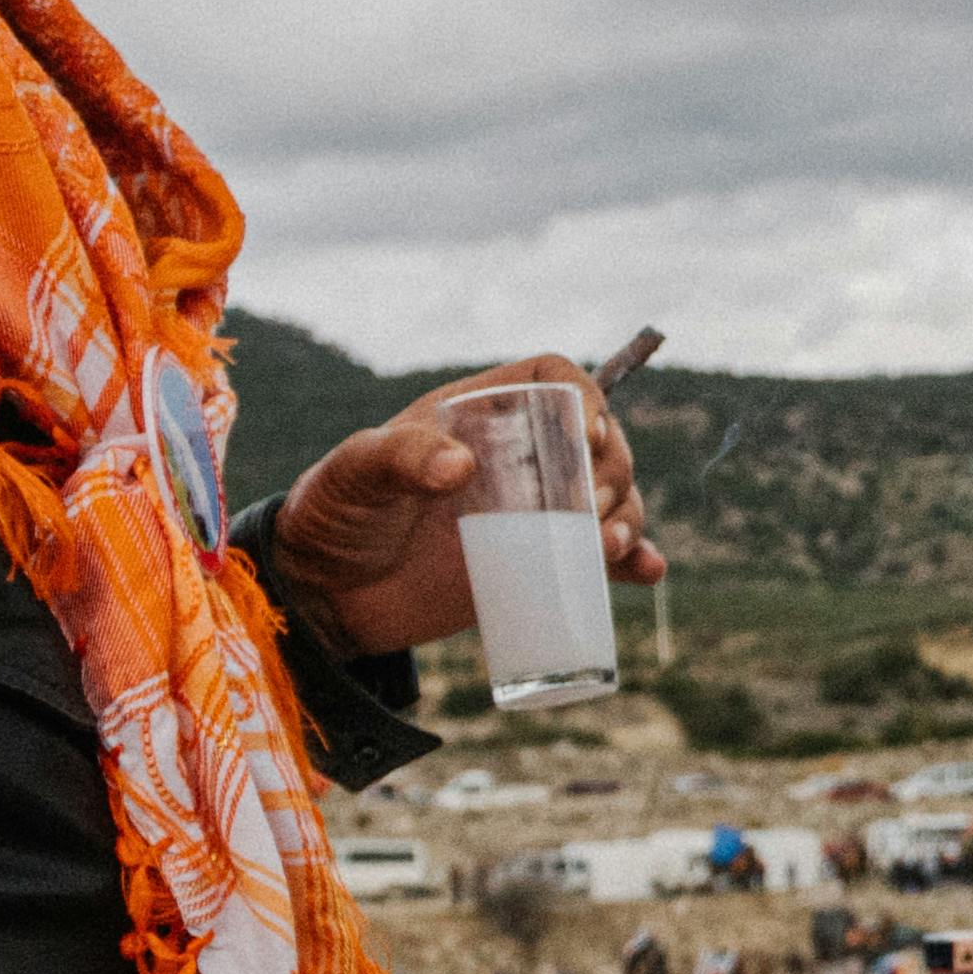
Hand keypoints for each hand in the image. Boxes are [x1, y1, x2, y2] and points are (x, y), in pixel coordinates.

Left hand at [262, 353, 670, 654]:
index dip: (584, 396)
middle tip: (592, 511)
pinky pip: (599, 558)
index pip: (553, 380)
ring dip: (629, 517)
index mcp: (479, 415)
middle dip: (614, 470)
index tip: (588, 435)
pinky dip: (632, 562)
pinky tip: (646, 571)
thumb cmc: (333, 514)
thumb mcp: (353, 474)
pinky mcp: (536, 563)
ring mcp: (532, 512)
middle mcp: (517, 457)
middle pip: (598, 442)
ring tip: (607, 548)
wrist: (326, 594)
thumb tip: (460, 466)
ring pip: (609, 499)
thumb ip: (397, 459)